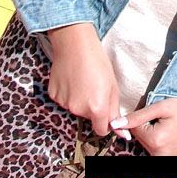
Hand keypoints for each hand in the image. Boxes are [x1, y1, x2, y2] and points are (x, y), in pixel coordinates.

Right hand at [47, 22, 121, 136]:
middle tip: (94, 86)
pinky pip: (64, 100)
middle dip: (93, 107)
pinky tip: (71, 78)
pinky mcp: (54, 96)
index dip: (105, 122)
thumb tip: (122, 133)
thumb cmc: (98, 61)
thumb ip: (115, 111)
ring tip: (82, 79)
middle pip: (88, 117)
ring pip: (76, 108)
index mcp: (97, 108)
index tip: (106, 113)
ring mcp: (65, 103)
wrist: (75, 44)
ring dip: (80, 99)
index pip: (101, 130)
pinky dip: (68, 93)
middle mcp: (79, 109)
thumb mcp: (113, 85)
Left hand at [112, 98, 176, 155]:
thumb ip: (138, 116)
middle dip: (148, 127)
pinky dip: (160, 142)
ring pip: (147, 145)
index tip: (158, 115)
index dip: (144, 118)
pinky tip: (172, 136)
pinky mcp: (169, 162)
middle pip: (140, 138)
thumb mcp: (163, 107)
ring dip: (153, 135)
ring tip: (170, 128)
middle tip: (165, 120)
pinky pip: (156, 151)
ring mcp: (164, 161)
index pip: (134, 129)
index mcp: (154, 142)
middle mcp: (157, 156)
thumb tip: (115, 124)